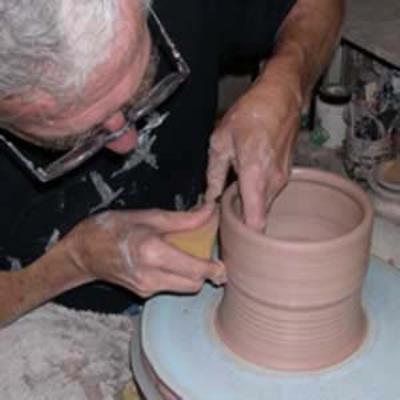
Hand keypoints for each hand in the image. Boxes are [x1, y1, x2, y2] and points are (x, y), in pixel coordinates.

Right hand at [63, 205, 224, 297]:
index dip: (214, 269)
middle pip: (194, 284)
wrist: (83, 251)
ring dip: (192, 274)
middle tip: (208, 254)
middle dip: (205, 272)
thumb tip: (209, 211)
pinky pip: (170, 287)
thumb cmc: (113, 227)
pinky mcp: (142, 294)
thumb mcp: (149, 216)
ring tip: (188, 255)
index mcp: (153, 253)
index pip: (195, 270)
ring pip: (183, 288)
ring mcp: (146, 289)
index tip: (224, 264)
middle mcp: (150, 276)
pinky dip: (177, 276)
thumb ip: (183, 219)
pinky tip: (169, 260)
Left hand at [206, 80, 300, 230]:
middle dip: (242, 220)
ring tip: (232, 193)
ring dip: (249, 206)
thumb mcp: (220, 141)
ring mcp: (283, 179)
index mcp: (255, 176)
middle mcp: (273, 183)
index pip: (256, 222)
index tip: (231, 237)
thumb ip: (213, 175)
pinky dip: (257, 194)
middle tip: (223, 214)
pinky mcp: (286, 174)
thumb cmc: (251, 114)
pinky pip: (269, 193)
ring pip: (264, 206)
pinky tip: (246, 181)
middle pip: (258, 218)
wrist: (281, 97)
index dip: (245, 236)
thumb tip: (208, 198)